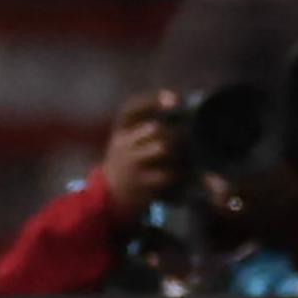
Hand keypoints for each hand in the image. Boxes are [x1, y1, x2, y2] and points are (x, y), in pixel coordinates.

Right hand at [100, 91, 180, 225]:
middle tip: (188, 139)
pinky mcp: (140, 184)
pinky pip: (168, 173)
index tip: (174, 99)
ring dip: (179, 151)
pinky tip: (180, 175)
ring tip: (183, 158)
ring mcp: (130, 165)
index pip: (131, 109)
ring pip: (162, 147)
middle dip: (176, 132)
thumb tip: (179, 105)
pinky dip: (179, 173)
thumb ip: (147, 126)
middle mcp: (121, 145)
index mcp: (120, 132)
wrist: (109, 198)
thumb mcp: (128, 142)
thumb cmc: (128, 164)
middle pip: (155, 128)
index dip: (152, 100)